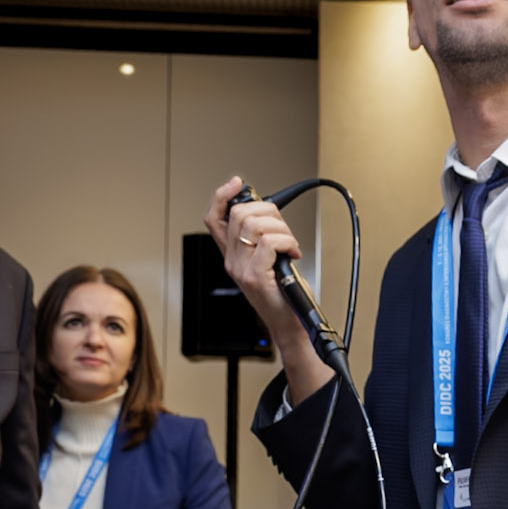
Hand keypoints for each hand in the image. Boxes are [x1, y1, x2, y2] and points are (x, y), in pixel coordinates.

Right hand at [205, 177, 333, 404]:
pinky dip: (287, 242)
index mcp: (232, 255)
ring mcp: (240, 269)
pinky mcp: (254, 277)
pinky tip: (293, 253)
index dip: (222, 196)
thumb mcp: (270, 260)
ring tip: (290, 244)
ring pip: (255, 225)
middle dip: (268, 211)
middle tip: (283, 228)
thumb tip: (268, 211)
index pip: (214, 218)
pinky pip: (268, 243)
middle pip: (239, 215)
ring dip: (282, 229)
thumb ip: (263, 237)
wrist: (291, 324)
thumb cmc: (284, 294)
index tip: (238, 183)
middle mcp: (231, 261)